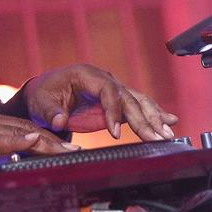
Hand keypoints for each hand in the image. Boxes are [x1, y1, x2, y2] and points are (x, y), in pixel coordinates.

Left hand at [25, 64, 177, 141]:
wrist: (46, 92)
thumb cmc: (43, 94)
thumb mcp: (41, 102)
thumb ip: (52, 112)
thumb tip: (60, 121)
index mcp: (87, 75)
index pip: (107, 90)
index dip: (113, 110)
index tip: (114, 133)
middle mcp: (104, 79)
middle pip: (128, 97)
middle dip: (143, 118)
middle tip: (155, 136)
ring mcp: (113, 89)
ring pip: (138, 101)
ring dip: (154, 117)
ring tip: (169, 132)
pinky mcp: (116, 102)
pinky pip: (138, 106)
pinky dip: (154, 114)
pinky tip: (170, 121)